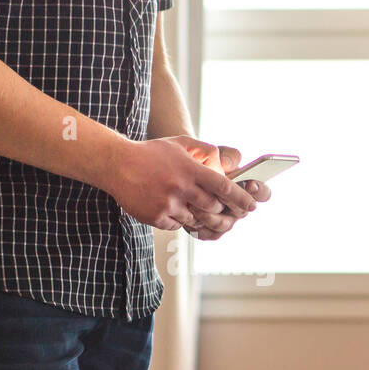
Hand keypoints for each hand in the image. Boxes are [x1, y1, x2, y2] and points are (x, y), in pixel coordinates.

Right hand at [107, 135, 257, 233]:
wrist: (117, 164)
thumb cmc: (151, 154)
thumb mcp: (180, 144)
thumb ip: (204, 150)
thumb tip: (224, 163)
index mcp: (190, 170)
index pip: (225, 188)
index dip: (241, 199)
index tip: (251, 205)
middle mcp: (181, 188)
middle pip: (213, 208)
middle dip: (218, 209)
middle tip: (215, 206)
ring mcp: (168, 204)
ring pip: (195, 219)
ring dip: (194, 214)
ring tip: (183, 202)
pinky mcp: (156, 217)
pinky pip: (176, 225)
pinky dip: (176, 219)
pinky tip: (165, 205)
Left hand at [176, 144, 273, 239]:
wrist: (182, 174)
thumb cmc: (205, 162)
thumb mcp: (215, 153)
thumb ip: (226, 156)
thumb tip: (228, 164)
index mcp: (246, 188)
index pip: (263, 193)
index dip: (260, 191)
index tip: (251, 184)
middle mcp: (239, 206)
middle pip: (242, 211)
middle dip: (230, 203)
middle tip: (219, 195)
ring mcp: (225, 219)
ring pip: (224, 225)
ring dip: (211, 217)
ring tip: (197, 206)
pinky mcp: (210, 230)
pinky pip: (209, 233)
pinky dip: (200, 226)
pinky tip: (190, 216)